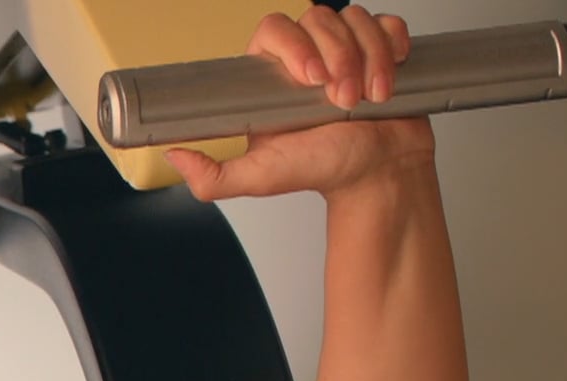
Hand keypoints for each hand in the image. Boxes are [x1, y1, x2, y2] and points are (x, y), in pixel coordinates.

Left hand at [164, 5, 436, 201]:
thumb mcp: (259, 177)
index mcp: (273, 77)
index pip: (273, 30)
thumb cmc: (322, 171)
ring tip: (369, 99)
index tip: (310, 78)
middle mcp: (307, 57)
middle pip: (317, 18)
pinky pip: (385, 24)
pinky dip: (392, 47)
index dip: (293, 45)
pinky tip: (389, 79)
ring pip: (353, 19)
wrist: (377, 174)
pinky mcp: (379, 48)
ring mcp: (345, 49)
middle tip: (341, 99)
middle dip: (337, 56)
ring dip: (368, 58)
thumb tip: (174, 155)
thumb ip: (212, 176)